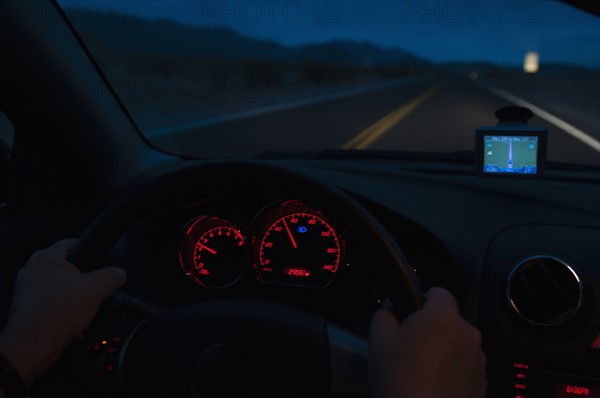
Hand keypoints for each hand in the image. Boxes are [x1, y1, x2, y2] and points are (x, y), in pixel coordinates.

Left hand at [0, 239, 125, 385]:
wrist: (32, 347)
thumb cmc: (55, 314)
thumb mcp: (95, 290)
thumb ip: (112, 276)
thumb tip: (119, 274)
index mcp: (45, 259)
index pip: (72, 243)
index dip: (90, 250)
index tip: (102, 261)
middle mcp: (33, 272)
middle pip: (71, 269)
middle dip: (86, 283)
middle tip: (95, 291)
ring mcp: (30, 292)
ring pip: (64, 290)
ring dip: (78, 302)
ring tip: (84, 312)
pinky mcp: (31, 310)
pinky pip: (56, 306)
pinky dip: (67, 314)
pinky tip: (75, 324)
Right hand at [368, 287, 486, 397]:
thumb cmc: (400, 380)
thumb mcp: (378, 338)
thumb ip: (384, 311)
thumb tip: (391, 307)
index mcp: (443, 316)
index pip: (438, 292)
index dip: (421, 299)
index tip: (411, 314)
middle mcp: (467, 333)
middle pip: (448, 319)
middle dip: (431, 328)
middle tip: (410, 346)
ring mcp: (477, 359)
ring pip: (457, 343)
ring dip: (443, 349)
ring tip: (421, 369)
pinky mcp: (481, 381)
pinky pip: (464, 365)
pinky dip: (451, 369)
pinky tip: (432, 382)